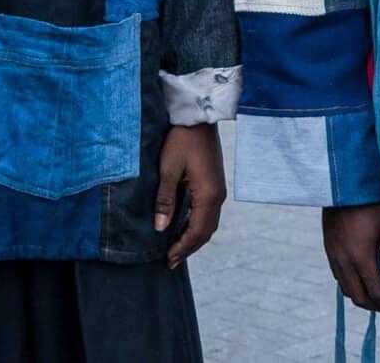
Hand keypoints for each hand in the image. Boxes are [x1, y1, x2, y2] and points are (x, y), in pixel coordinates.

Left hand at [154, 123, 225, 266]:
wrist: (199, 119)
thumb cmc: (181, 141)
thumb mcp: (168, 169)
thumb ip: (165, 200)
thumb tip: (161, 228)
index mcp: (208, 195)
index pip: (196, 231)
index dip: (183, 248)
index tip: (168, 260)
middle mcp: (217, 196)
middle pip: (206, 231)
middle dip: (189, 247)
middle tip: (171, 260)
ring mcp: (218, 190)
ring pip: (209, 223)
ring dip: (194, 238)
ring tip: (177, 248)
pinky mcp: (215, 184)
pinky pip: (209, 213)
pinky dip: (198, 226)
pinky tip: (185, 227)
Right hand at [323, 202, 379, 317]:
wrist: (341, 187)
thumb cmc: (368, 205)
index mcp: (360, 259)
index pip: (377, 293)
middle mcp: (344, 263)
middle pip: (360, 298)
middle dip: (377, 307)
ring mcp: (334, 258)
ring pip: (347, 291)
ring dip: (363, 299)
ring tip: (379, 298)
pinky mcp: (329, 251)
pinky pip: (339, 279)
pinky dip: (352, 287)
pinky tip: (362, 281)